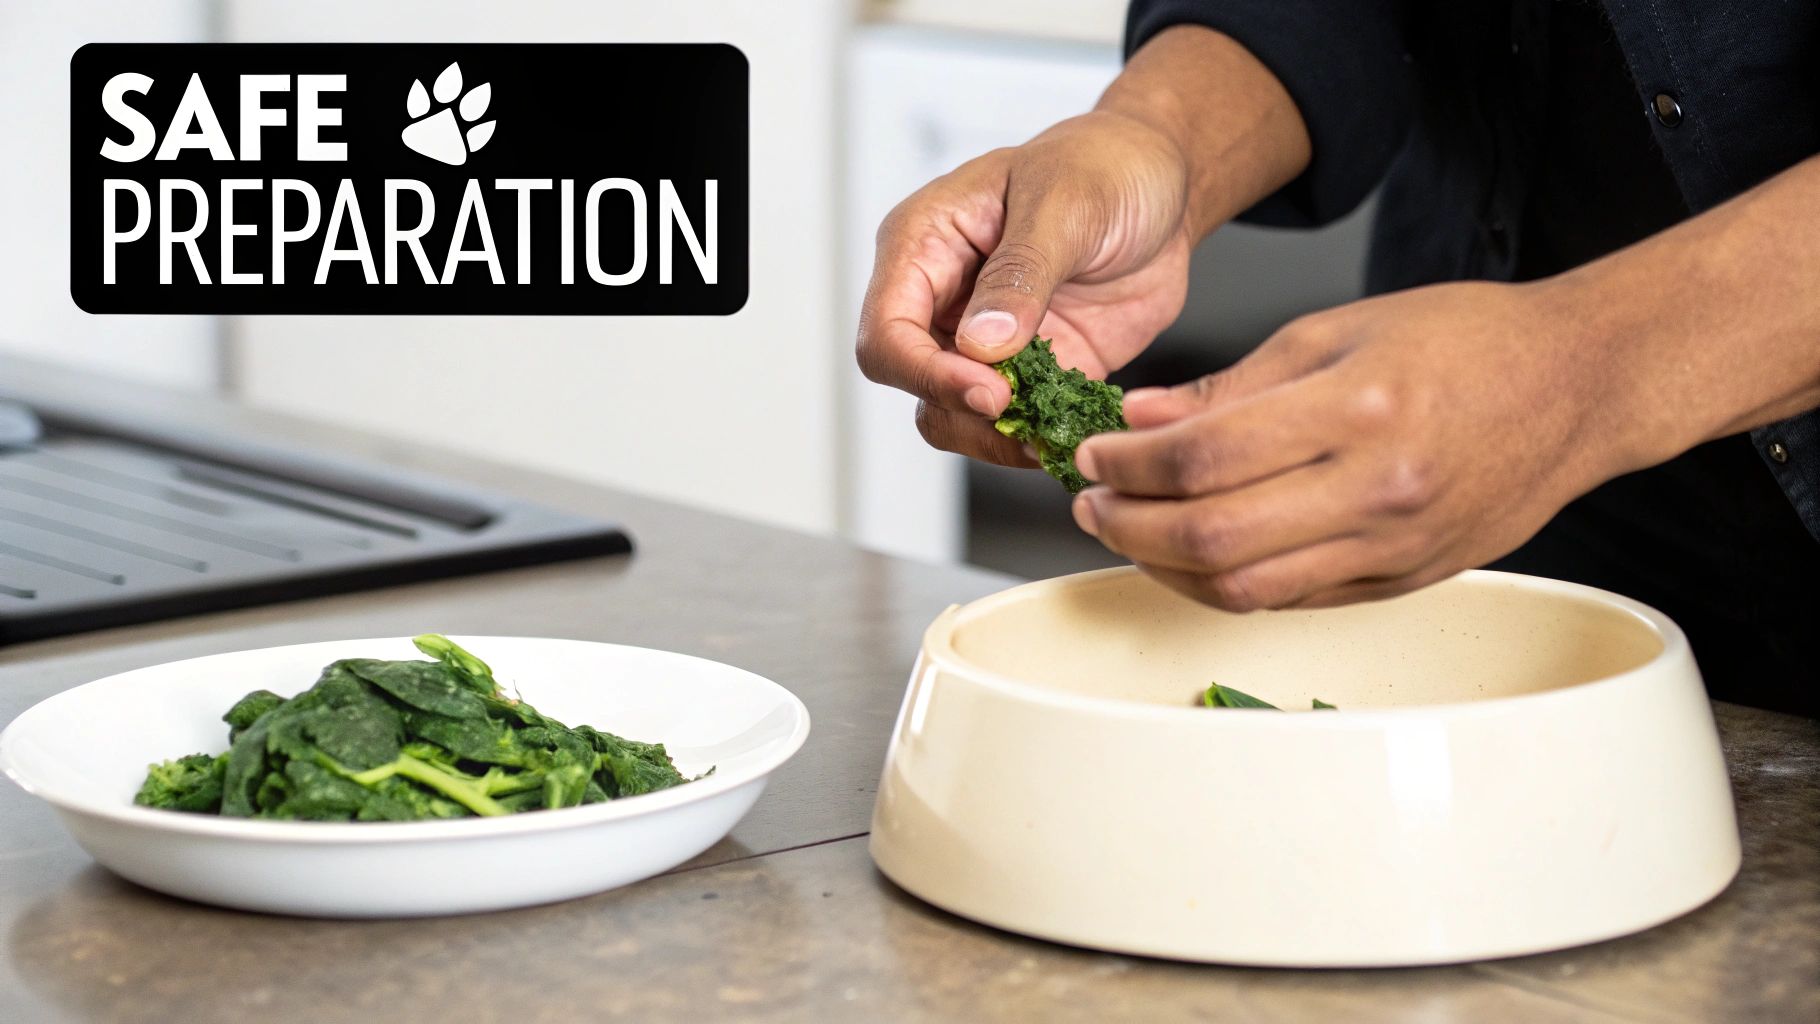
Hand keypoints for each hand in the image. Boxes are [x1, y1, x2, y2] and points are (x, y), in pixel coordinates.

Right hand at [854, 111, 1193, 466]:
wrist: (1161, 187)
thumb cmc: (1103, 166)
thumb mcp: (1064, 202)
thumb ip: (1021, 272)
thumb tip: (979, 343)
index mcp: (923, 244)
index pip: (887, 331)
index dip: (926, 373)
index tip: (991, 390)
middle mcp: (939, 297)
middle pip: (912, 383)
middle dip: (963, 409)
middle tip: (1026, 413)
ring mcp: (979, 340)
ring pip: (952, 415)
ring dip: (997, 436)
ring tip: (1053, 431)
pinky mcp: (1026, 371)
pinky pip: (1011, 423)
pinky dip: (1036, 438)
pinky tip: (1073, 434)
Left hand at [1071, 281, 1635, 609]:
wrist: (1577, 386)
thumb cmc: (1468, 341)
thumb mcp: (1338, 329)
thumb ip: (1232, 384)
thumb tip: (1140, 416)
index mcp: (1358, 408)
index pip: (1205, 456)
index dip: (1128, 463)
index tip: (1092, 452)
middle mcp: (1378, 489)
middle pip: (1213, 537)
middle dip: (1129, 526)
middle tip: (1092, 502)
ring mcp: (1394, 546)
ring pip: (1245, 588)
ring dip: (1167, 569)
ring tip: (1132, 532)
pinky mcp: (1404, 581)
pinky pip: (1292, 601)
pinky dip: (1227, 585)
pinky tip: (1196, 555)